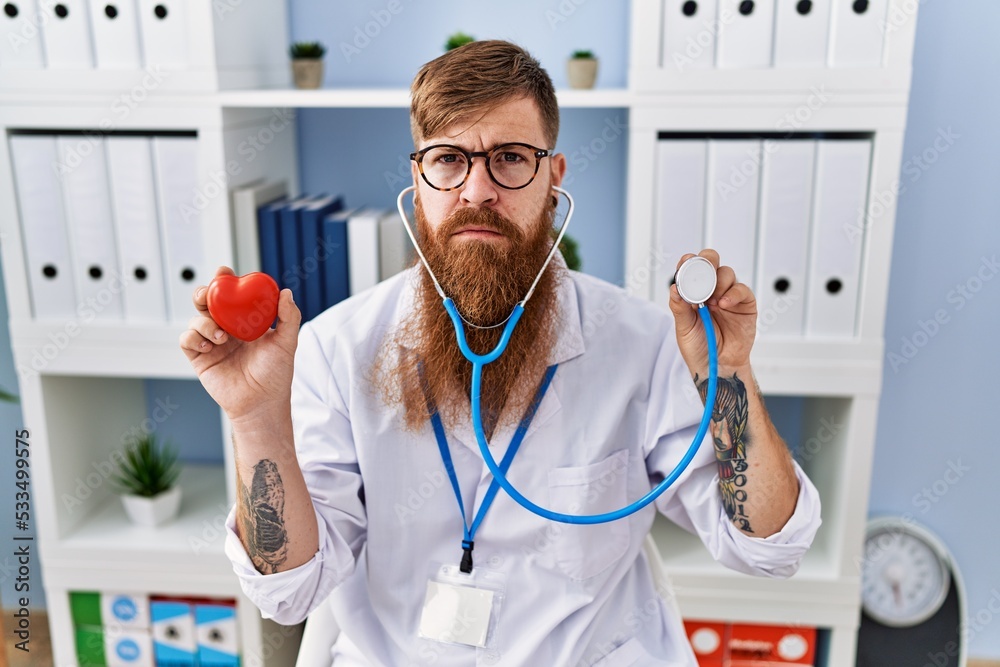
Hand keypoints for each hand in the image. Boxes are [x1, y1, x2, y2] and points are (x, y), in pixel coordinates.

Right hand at [179, 266, 300, 425]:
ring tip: (222, 336)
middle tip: (209, 293)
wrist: (262, 403)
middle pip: (207, 302)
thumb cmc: (276, 375)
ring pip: (196, 318)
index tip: (224, 272)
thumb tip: (286, 292)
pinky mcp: (199, 358)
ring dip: (204, 321)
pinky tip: (211, 346)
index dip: (225, 281)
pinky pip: (187, 339)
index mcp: (245, 321)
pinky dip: (194, 337)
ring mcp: (211, 343)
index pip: (232, 295)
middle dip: (204, 292)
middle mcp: (226, 329)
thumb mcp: (287, 343)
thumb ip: (288, 317)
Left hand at [667, 249, 756, 374]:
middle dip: (707, 261)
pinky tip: (723, 304)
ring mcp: (728, 295)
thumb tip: (674, 289)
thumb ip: (680, 308)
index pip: (691, 270)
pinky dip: (733, 293)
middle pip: (711, 263)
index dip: (689, 262)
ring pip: (726, 273)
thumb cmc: (700, 347)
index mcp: (693, 293)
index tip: (686, 261)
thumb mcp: (684, 328)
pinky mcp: (745, 304)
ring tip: (712, 301)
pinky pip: (742, 289)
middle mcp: (711, 291)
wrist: (718, 366)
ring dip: (718, 282)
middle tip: (703, 271)